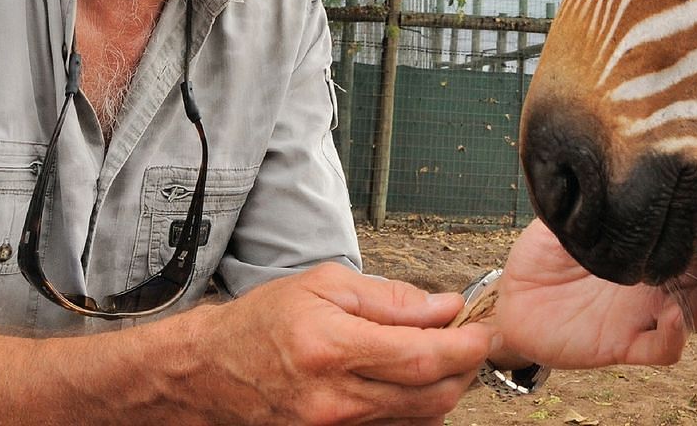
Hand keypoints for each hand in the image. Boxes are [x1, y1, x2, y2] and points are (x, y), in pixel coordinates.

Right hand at [178, 262, 490, 424]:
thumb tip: (442, 306)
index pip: (420, 357)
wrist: (213, 370)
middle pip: (428, 397)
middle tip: (470, 340)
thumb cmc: (266, 320)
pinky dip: (416, 410)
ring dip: (443, 389)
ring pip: (417, 419)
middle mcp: (336, 399)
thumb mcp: (325, 284)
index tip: (483, 331)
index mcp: (334, 348)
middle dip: (462, 369)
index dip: (462, 347)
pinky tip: (414, 383)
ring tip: (443, 356)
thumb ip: (389, 297)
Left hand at [490, 188, 696, 369]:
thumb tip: (620, 150)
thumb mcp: (572, 212)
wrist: (514, 298)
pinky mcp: (627, 344)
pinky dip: (673, 336)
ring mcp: (648, 312)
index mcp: (654, 241)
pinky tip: (674, 316)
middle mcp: (661, 277)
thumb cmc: (548, 249)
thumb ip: (599, 191)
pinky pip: (661, 348)